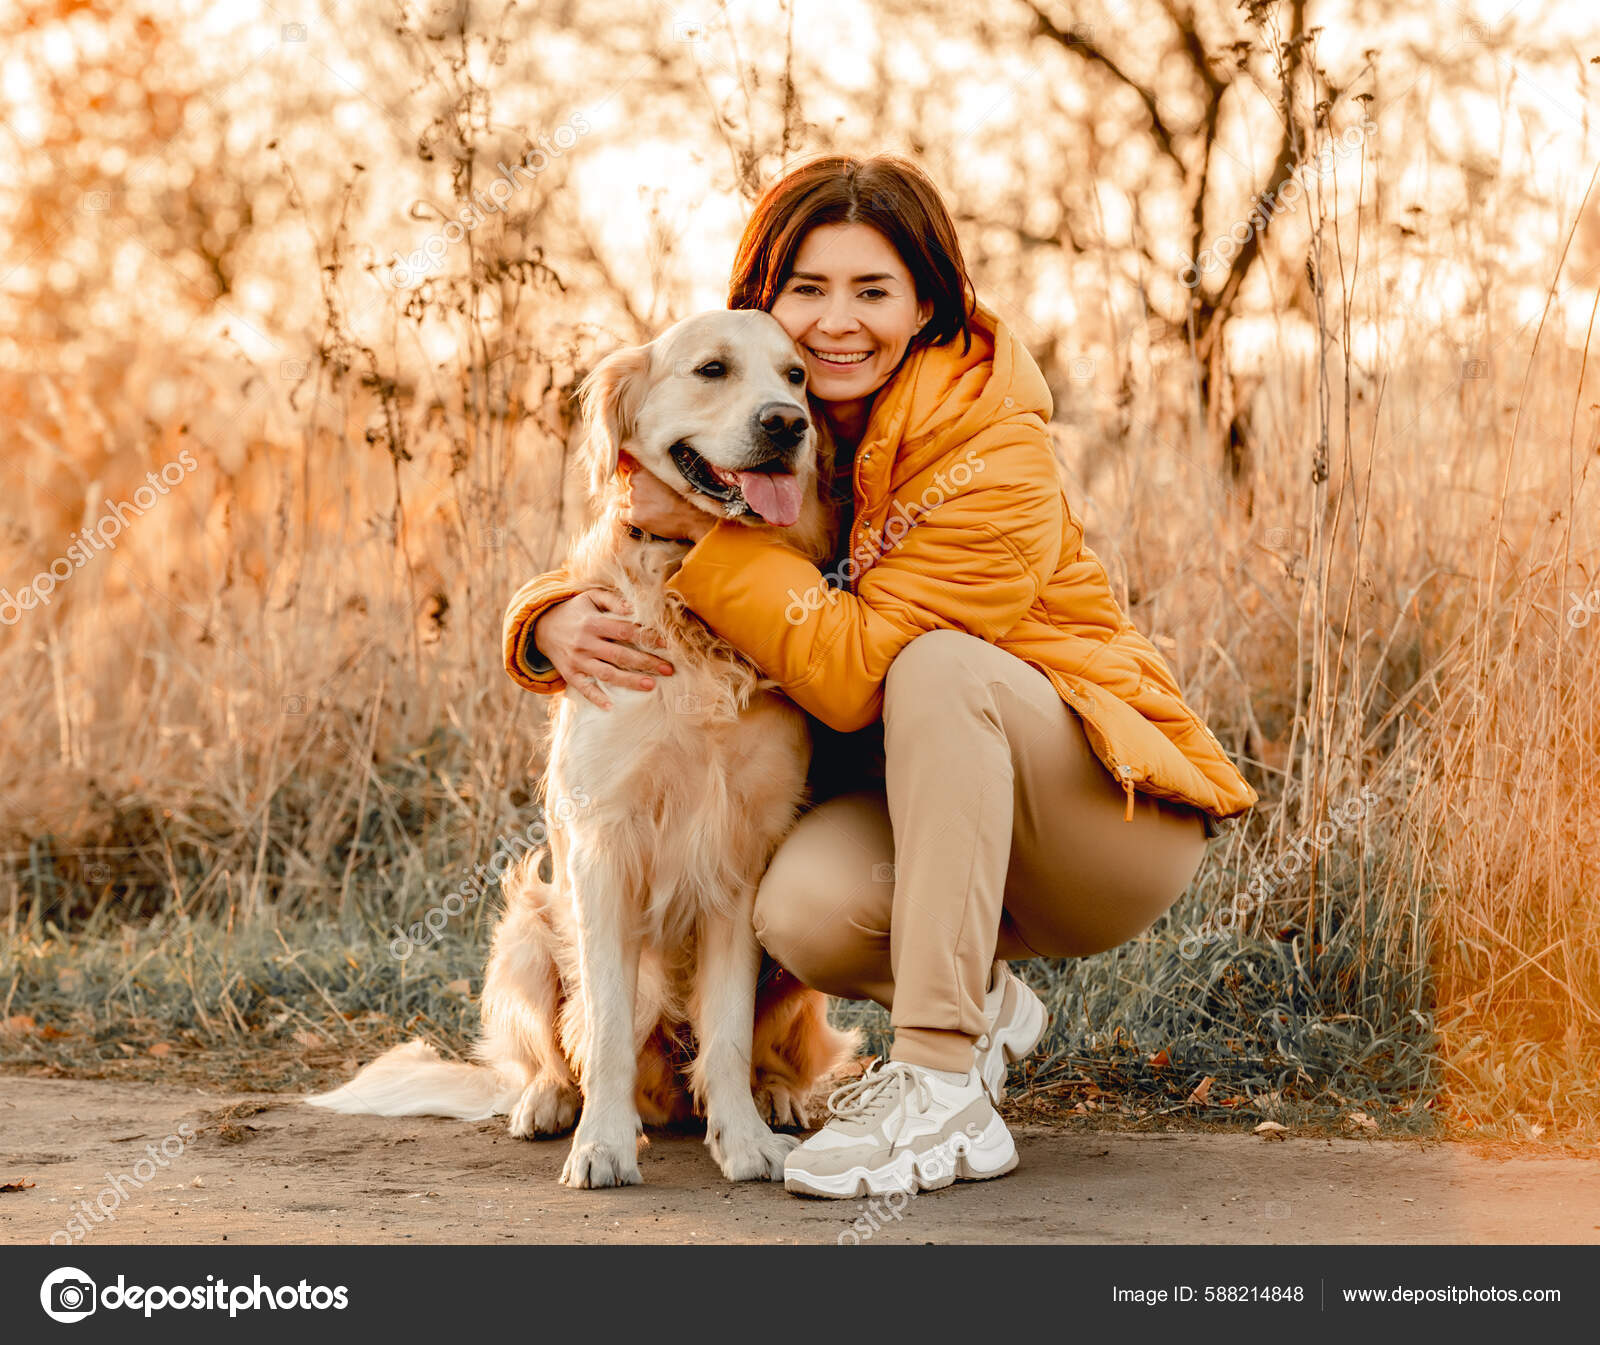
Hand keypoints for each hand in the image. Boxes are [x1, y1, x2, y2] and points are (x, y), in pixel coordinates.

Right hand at [531, 589, 674, 710]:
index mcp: (593, 623)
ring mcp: (578, 661)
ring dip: (629, 681)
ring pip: (606, 674)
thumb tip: (634, 607)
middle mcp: (586, 643)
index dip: (647, 637)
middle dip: (646, 662)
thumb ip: (612, 600)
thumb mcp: (590, 597)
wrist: (541, 626)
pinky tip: (611, 707)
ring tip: (651, 686)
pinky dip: (596, 698)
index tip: (667, 644)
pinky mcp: (570, 674)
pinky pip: (584, 689)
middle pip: (620, 655)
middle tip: (669, 669)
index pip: (626, 630)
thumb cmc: (574, 611)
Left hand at [619, 451, 715, 542]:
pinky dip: (627, 518)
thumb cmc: (685, 497)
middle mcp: (636, 481)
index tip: (627, 473)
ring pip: (622, 500)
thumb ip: (653, 469)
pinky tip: (640, 518)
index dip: (625, 469)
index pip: (623, 463)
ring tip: (650, 510)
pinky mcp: (635, 516)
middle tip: (650, 500)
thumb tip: (635, 461)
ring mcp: (634, 499)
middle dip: (633, 491)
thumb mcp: (670, 475)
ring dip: (631, 505)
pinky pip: (619, 516)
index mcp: (645, 468)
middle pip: (625, 485)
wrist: (695, 517)